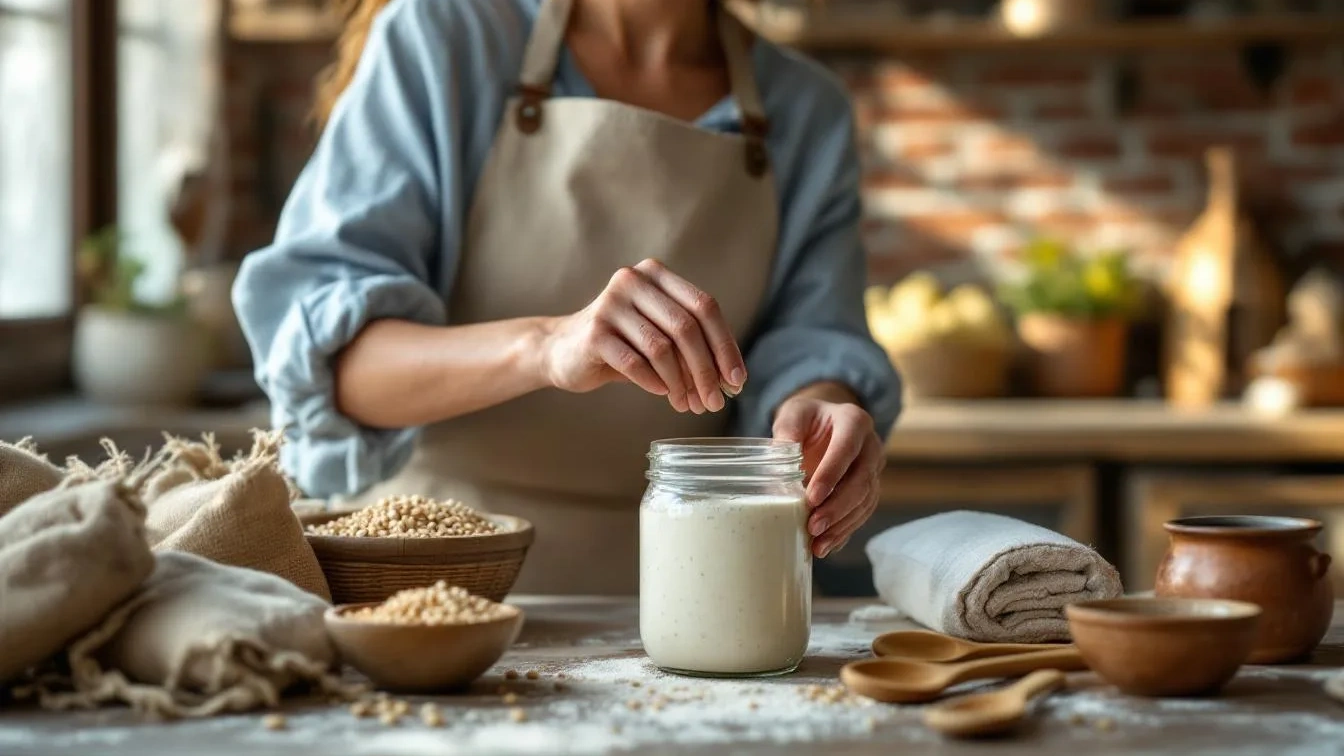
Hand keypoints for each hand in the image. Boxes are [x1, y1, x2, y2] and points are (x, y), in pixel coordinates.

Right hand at [539, 259, 745, 413]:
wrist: (562, 350)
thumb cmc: (622, 345)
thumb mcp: (660, 336)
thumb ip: (692, 347)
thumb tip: (730, 381)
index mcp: (657, 275)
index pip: (705, 306)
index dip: (725, 345)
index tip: (737, 381)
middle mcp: (633, 280)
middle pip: (686, 327)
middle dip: (706, 370)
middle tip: (714, 402)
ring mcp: (611, 304)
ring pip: (662, 348)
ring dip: (681, 382)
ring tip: (687, 404)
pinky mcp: (594, 332)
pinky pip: (635, 363)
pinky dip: (654, 383)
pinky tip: (663, 394)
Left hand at [773, 393, 883, 558]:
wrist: (822, 424)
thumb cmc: (806, 418)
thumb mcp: (794, 414)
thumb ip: (787, 430)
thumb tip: (778, 454)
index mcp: (854, 421)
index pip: (847, 448)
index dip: (832, 474)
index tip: (812, 498)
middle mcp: (871, 446)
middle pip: (862, 481)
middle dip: (837, 508)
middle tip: (813, 526)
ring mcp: (873, 470)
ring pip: (865, 502)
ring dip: (842, 525)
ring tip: (818, 544)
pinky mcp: (869, 490)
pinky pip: (862, 514)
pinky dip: (844, 532)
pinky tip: (826, 546)